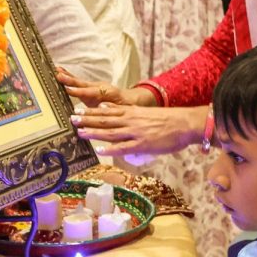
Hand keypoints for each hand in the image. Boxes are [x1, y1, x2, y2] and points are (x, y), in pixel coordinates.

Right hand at [57, 68, 155, 108]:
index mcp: (106, 92)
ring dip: (67, 76)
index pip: (90, 92)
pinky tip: (60, 72)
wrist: (130, 100)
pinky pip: (78, 83)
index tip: (67, 89)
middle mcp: (99, 87)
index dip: (78, 91)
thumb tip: (101, 106)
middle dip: (70, 80)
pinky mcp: (90, 88)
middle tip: (58, 76)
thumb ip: (111, 108)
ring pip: (79, 82)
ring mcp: (94, 86)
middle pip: (82, 84)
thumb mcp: (122, 109)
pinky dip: (69, 78)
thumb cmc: (126, 106)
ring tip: (56, 70)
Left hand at [71, 103, 206, 156]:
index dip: (90, 112)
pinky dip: (111, 149)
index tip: (76, 111)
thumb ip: (124, 110)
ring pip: (111, 132)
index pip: (106, 111)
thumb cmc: (166, 119)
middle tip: (72, 120)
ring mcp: (136, 133)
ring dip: (94, 133)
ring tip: (80, 133)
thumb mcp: (142, 111)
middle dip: (87, 120)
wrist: (185, 123)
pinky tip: (100, 150)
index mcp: (131, 112)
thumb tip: (107, 106)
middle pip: (104, 120)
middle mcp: (131, 121)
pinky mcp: (142, 144)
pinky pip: (124, 147)